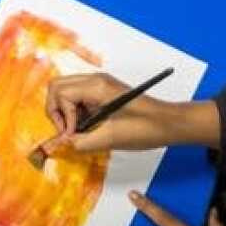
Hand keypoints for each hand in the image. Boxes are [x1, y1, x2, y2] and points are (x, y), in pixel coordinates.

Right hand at [44, 74, 220, 152]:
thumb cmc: (145, 128)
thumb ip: (81, 142)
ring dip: (65, 112)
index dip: (61, 117)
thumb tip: (59, 145)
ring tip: (77, 131)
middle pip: (57, 86)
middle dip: (56, 110)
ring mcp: (99, 84)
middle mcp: (95, 80)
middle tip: (68, 131)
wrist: (169, 123)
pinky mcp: (103, 92)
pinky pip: (78, 97)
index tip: (72, 136)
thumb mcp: (111, 139)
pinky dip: (75, 112)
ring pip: (66, 91)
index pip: (60, 94)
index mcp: (97, 86)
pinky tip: (87, 127)